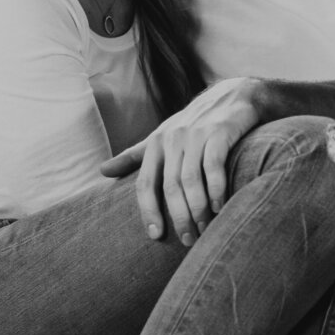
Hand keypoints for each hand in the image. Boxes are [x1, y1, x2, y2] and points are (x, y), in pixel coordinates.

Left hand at [101, 77, 263, 244]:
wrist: (232, 96)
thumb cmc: (194, 124)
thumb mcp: (161, 137)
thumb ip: (134, 156)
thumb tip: (102, 171)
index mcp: (155, 143)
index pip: (145, 183)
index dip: (148, 211)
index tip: (156, 235)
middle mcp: (173, 139)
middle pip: (169, 186)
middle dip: (178, 216)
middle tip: (187, 239)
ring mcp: (196, 135)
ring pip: (190, 179)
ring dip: (197, 208)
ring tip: (204, 228)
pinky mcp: (219, 132)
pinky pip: (214, 166)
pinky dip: (216, 189)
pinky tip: (219, 206)